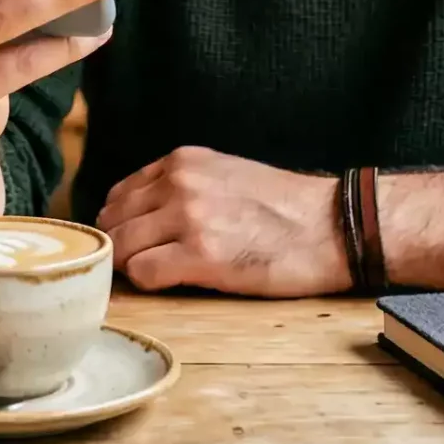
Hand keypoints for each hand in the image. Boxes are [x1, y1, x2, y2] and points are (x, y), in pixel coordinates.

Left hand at [96, 147, 351, 296]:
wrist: (331, 227)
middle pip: (113, 222)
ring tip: (161, 274)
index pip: (119, 194)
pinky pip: (143, 273)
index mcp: (182, 161)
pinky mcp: (201, 256)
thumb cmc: (284, 208)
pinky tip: (175, 281)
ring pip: (121, 247)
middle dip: (122, 247)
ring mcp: (188, 218)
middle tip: (143, 265)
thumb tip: (141, 216)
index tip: (135, 242)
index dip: (122, 223)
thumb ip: (181, 186)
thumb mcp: (225, 174)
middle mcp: (179, 183)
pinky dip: (150, 282)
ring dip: (133, 266)